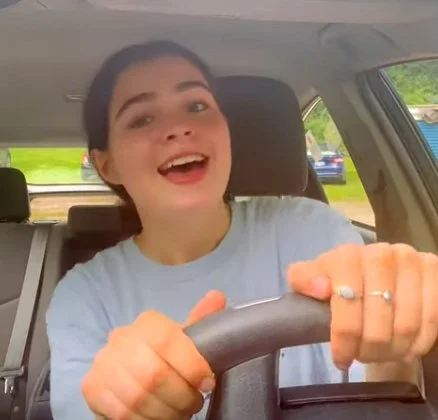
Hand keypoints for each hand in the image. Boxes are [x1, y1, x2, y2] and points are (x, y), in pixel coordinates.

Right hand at [82, 290, 225, 419]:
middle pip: (154, 375)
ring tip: (180, 413)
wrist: (125, 368)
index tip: (207, 383)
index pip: (168, 341)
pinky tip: (157, 417)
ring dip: (166, 412)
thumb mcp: (183, 337)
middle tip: (194, 403)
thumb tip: (218, 297)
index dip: (192, 366)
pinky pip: (121, 413)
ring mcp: (103, 363)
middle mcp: (121, 338)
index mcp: (148, 323)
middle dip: (181, 397)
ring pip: (138, 398)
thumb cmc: (163, 352)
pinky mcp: (92, 387)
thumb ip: (201, 321)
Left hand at [287, 243, 437, 370]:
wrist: (373, 270)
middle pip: (378, 323)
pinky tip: (404, 349)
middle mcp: (382, 254)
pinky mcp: (435, 273)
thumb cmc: (338, 279)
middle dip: (368, 350)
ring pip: (406, 326)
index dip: (344, 337)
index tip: (341, 358)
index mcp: (348, 255)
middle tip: (362, 357)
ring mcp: (412, 262)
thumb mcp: (312, 278)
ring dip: (392, 351)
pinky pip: (432, 321)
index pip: (347, 303)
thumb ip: (304, 280)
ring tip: (380, 355)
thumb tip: (320, 288)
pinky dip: (417, 344)